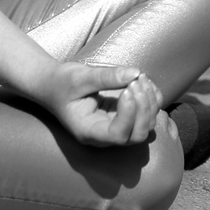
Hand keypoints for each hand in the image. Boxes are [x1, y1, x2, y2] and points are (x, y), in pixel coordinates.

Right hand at [37, 62, 160, 146]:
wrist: (56, 84)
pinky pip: (148, 113)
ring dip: (150, 101)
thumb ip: (105, 77)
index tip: (127, 89)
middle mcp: (105, 134)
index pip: (117, 135)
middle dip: (144, 108)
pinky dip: (153, 97)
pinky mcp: (126, 116)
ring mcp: (117, 126)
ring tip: (140, 77)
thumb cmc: (62, 83)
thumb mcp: (79, 77)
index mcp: (89, 131)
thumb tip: (135, 73)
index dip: (129, 115)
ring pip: (147, 125)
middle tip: (136, 81)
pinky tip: (143, 79)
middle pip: (137, 135)